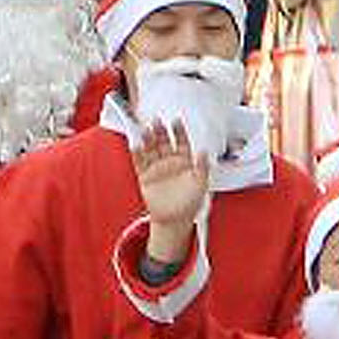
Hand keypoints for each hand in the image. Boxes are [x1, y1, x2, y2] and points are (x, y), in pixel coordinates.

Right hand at [131, 118, 211, 261]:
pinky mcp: (145, 176)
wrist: (175, 218)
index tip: (176, 120)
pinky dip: (136, 153)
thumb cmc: (191, 202)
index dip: (179, 131)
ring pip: (151, 149)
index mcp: (185, 161)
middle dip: (160, 131)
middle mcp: (170, 162)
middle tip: (156, 120)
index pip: (182, 142)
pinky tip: (135, 145)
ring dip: (147, 139)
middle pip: (164, 142)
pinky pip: (139, 162)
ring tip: (145, 129)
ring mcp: (157, 168)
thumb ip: (202, 167)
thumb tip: (204, 151)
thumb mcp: (201, 184)